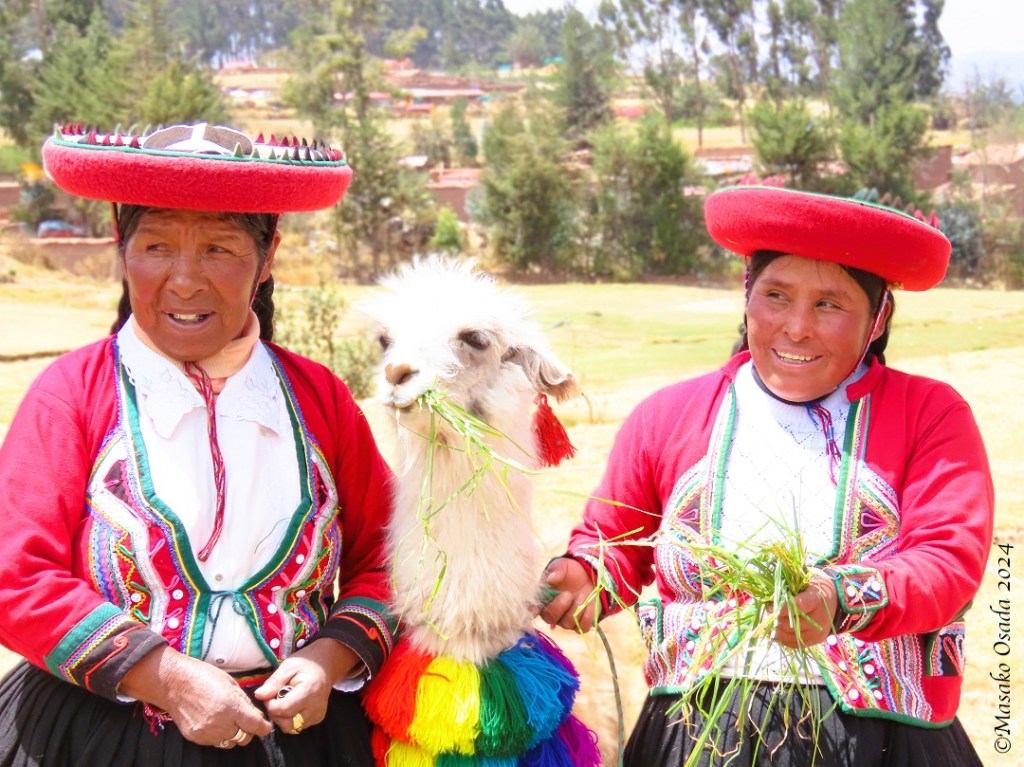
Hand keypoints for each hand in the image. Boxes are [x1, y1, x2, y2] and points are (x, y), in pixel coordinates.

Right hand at [119, 647, 270, 747]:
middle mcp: (220, 723)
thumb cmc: (202, 677)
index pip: (255, 726)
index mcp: (231, 706)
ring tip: (228, 719)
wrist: (173, 682)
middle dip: (249, 730)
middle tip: (245, 719)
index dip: (264, 727)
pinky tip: (214, 721)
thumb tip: (256, 715)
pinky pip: (214, 742)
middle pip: (244, 738)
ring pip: (230, 742)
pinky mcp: (196, 737)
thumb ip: (244, 702)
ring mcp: (206, 733)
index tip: (266, 726)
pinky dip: (219, 735)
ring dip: (233, 734)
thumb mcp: (230, 683)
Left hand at [254, 638, 359, 733]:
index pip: (284, 709)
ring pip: (292, 727)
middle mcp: (316, 707)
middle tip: (275, 699)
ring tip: (284, 700)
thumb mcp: (288, 666)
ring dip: (283, 717)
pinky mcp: (318, 719)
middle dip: (276, 714)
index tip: (269, 695)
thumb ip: (274, 682)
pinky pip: (298, 726)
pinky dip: (291, 718)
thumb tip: (259, 695)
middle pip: (287, 724)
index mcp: (309, 691)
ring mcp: (318, 715)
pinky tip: (292, 704)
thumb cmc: (307, 663)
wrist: (326, 665)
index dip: (271, 705)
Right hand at [538, 557, 598, 631]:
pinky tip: (589, 604)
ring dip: (575, 609)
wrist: (589, 576)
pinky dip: (587, 616)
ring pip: (566, 624)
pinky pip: (582, 627)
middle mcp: (552, 612)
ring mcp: (566, 620)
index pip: (532, 608)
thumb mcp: (563, 566)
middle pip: (549, 618)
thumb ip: (557, 571)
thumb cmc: (570, 571)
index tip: (535, 609)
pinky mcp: (580, 624)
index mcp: (543, 598)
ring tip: (581, 595)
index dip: (532, 611)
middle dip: (559, 607)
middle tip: (568, 594)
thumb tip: (550, 579)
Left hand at [775, 576, 836, 648]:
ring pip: (792, 635)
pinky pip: (796, 644)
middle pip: (793, 624)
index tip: (769, 606)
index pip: (799, 606)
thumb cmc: (816, 585)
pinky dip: (784, 639)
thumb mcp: (807, 577)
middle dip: (777, 619)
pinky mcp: (816, 640)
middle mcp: (819, 618)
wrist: (837, 600)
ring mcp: (818, 632)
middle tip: (768, 612)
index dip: (782, 608)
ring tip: (770, 621)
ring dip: (778, 630)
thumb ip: (790, 581)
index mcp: (817, 600)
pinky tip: (776, 632)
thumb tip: (771, 585)